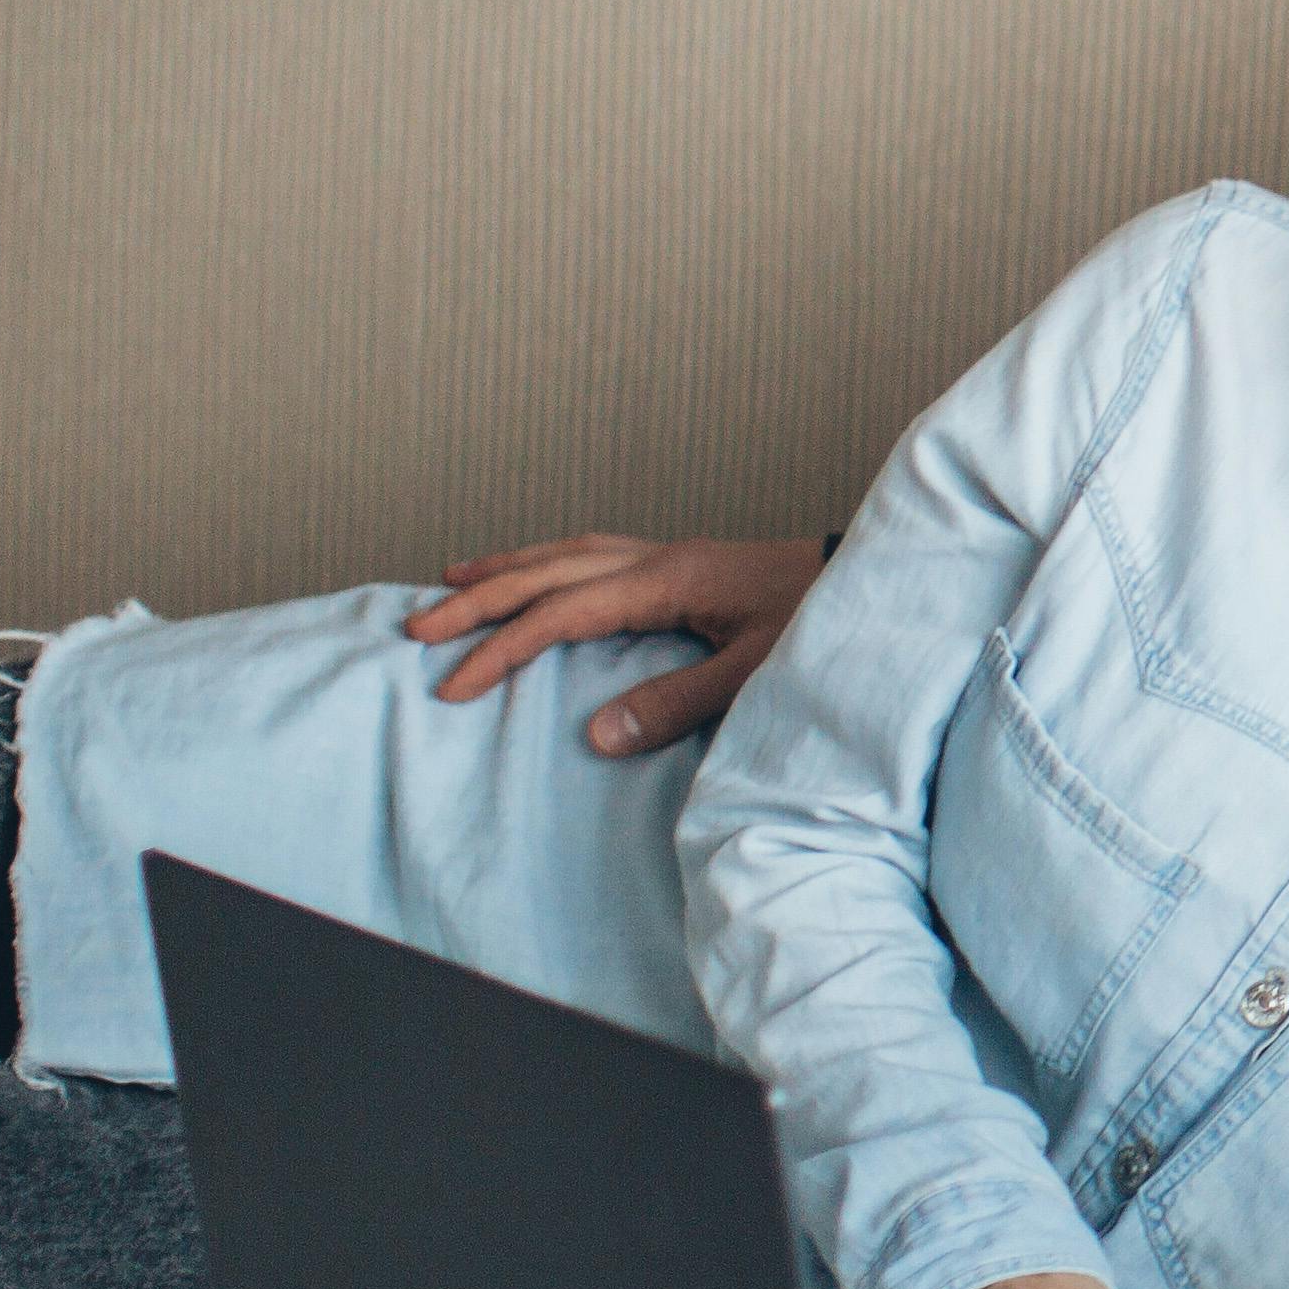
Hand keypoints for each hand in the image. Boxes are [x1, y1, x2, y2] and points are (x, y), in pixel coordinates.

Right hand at [408, 533, 826, 756]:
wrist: (873, 583)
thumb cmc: (822, 623)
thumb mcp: (757, 673)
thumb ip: (680, 703)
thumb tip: (595, 736)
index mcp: (667, 581)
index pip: (560, 615)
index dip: (502, 651)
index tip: (452, 687)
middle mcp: (658, 558)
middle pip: (546, 573)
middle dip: (478, 602)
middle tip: (415, 628)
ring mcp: (669, 554)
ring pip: (564, 553)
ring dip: (506, 568)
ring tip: (450, 582)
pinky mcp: (682, 563)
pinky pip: (592, 554)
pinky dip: (549, 562)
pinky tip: (535, 571)